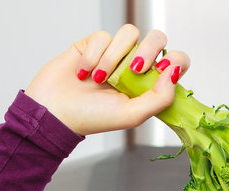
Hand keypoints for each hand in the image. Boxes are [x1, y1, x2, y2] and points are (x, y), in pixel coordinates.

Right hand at [23, 25, 188, 136]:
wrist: (53, 112)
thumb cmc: (91, 118)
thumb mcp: (131, 115)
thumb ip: (159, 97)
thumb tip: (175, 71)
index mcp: (148, 84)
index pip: (175, 61)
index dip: (174, 60)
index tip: (160, 70)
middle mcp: (134, 66)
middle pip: (156, 37)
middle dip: (147, 50)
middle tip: (133, 69)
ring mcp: (114, 53)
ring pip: (129, 33)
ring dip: (113, 57)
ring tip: (99, 79)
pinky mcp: (93, 44)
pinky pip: (103, 36)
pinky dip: (93, 56)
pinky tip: (83, 73)